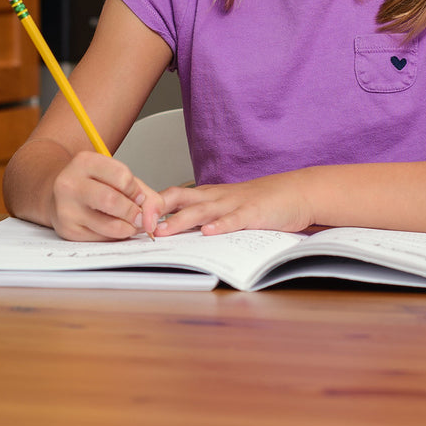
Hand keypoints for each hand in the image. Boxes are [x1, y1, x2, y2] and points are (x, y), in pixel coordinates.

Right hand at [49, 150, 165, 241]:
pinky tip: (113, 227)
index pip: (122, 176)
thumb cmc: (93, 184)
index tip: (140, 197)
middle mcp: (70, 184)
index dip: (137, 190)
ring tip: (130, 224)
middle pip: (112, 201)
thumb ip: (143, 193)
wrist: (57, 194)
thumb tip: (154, 217)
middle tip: (140, 217)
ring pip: (110, 225)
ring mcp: (66, 208)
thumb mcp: (115, 177)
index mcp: (85, 162)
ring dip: (128, 228)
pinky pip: (102, 238)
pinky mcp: (68, 230)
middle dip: (134, 212)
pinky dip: (115, 236)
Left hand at [152, 174, 313, 237]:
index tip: (131, 218)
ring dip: (180, 221)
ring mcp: (233, 204)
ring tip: (163, 231)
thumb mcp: (224, 205)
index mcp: (206, 195)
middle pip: (179, 199)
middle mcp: (215, 197)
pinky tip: (209, 233)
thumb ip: (200, 215)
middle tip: (138, 224)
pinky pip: (234, 220)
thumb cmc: (257, 201)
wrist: (294, 192)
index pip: (171, 196)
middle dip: (156, 211)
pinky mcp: (252, 213)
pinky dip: (221, 226)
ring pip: (201, 210)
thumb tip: (169, 229)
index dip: (151, 206)